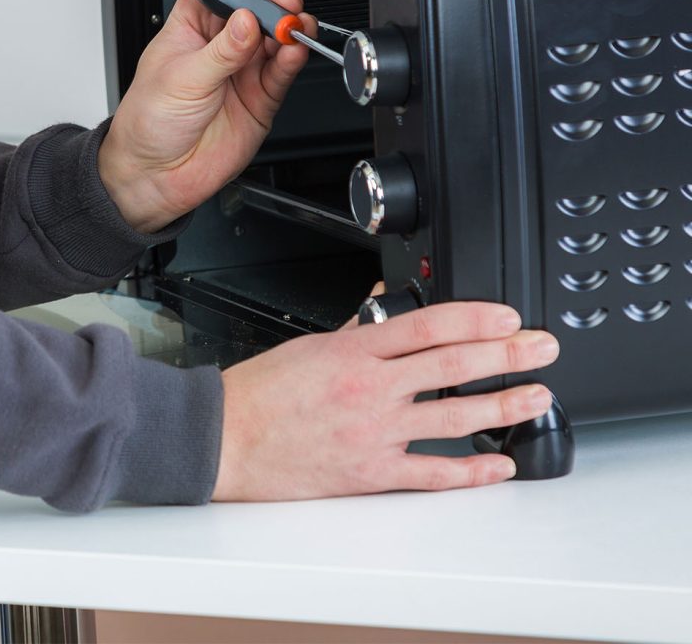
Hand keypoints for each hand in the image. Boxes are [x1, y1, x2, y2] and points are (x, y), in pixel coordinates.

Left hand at [98, 0, 311, 232]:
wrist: (156, 175)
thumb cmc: (149, 121)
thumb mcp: (180, 79)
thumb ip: (220, 52)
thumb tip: (248, 20)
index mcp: (191, 22)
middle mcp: (222, 40)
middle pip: (257, 0)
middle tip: (278, 5)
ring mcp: (244, 66)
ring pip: (278, 31)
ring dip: (291, 23)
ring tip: (292, 26)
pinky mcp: (263, 95)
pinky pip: (285, 69)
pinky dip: (295, 57)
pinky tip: (295, 49)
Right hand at [212, 296, 559, 500]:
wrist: (228, 438)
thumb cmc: (261, 391)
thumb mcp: (311, 343)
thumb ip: (356, 324)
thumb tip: (383, 299)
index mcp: (354, 351)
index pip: (429, 325)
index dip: (476, 318)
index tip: (508, 316)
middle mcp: (371, 389)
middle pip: (453, 365)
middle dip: (507, 353)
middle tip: (543, 347)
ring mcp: (374, 432)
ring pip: (454, 417)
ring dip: (504, 404)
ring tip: (538, 397)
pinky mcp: (372, 473)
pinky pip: (432, 473)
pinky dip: (471, 471)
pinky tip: (500, 465)